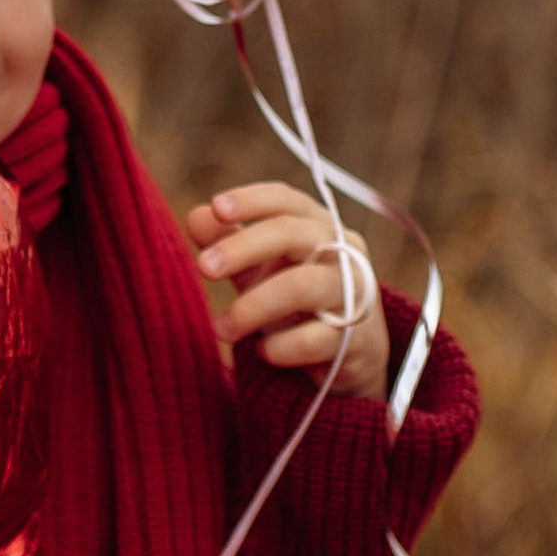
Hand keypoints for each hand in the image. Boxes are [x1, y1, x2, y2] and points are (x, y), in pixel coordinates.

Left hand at [187, 179, 387, 401]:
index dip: (252, 200)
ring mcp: (354, 293)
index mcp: (318, 226)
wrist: (351, 354)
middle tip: (203, 268)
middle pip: (293, 234)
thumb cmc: (298, 300)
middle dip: (243, 247)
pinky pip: (316, 339)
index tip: (216, 208)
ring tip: (220, 329)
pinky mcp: (359, 338)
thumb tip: (197, 216)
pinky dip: (283, 346)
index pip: (286, 201)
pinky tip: (263, 353)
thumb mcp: (260, 270)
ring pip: (302, 286)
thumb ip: (229, 243)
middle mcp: (342, 251)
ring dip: (254, 306)